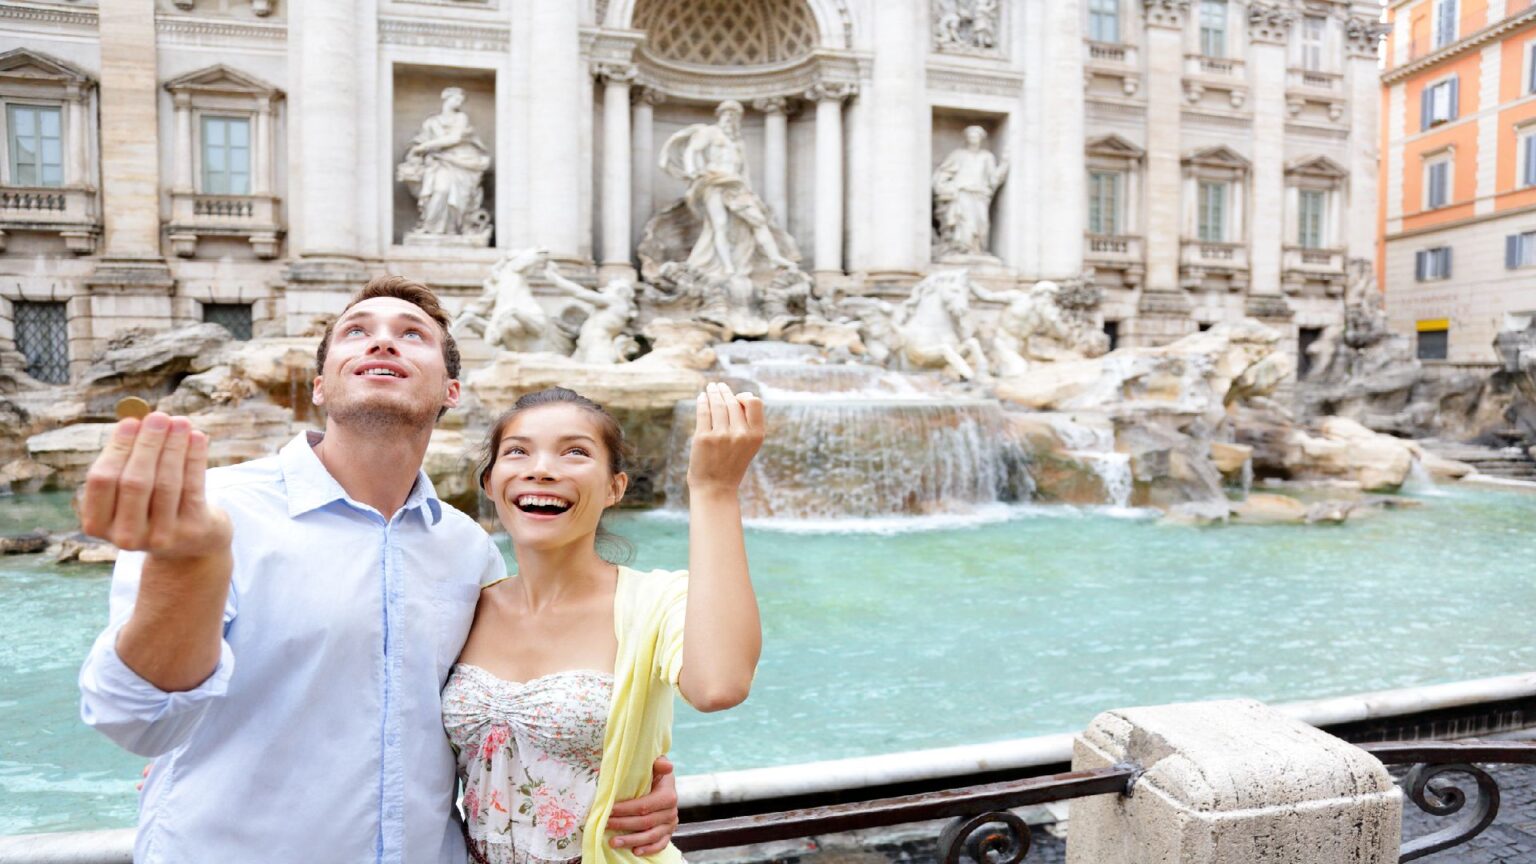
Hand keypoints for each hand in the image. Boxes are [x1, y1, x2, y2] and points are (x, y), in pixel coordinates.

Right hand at [79, 412, 230, 561]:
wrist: (189, 543)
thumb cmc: (151, 505)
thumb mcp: (131, 490)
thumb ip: (128, 459)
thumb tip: (138, 419)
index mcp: (97, 524)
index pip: (101, 481)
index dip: (117, 449)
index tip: (131, 421)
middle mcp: (125, 537)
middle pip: (135, 482)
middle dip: (148, 444)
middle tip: (158, 416)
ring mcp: (160, 537)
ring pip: (166, 483)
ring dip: (174, 447)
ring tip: (180, 421)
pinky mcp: (192, 531)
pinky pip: (193, 487)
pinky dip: (194, 458)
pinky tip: (197, 437)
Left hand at [606, 756, 678, 853]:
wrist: (663, 785)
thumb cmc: (654, 774)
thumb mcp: (656, 765)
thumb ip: (659, 763)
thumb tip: (667, 766)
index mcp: (668, 795)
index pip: (644, 806)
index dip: (626, 809)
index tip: (609, 810)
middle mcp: (671, 811)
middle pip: (645, 822)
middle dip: (623, 825)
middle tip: (605, 825)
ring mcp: (670, 824)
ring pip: (651, 836)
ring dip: (631, 841)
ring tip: (613, 842)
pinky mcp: (669, 833)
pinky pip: (660, 845)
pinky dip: (648, 849)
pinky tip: (635, 851)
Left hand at [687, 383, 764, 493]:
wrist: (716, 489)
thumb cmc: (732, 465)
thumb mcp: (748, 446)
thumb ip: (747, 424)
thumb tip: (741, 395)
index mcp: (756, 435)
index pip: (755, 402)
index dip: (745, 397)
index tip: (736, 397)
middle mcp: (740, 434)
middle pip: (732, 401)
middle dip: (724, 391)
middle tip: (718, 386)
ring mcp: (721, 435)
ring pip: (717, 404)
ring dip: (713, 392)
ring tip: (710, 388)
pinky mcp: (703, 437)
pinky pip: (703, 412)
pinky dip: (702, 401)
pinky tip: (701, 397)